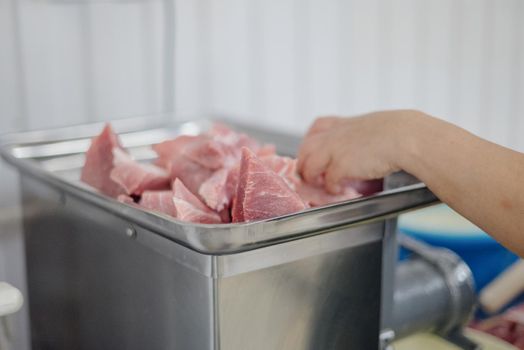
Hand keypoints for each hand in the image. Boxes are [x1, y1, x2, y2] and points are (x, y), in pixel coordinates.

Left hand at [297, 110, 421, 193]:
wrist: (407, 137)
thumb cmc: (400, 132)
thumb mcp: (375, 126)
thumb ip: (362, 134)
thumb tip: (364, 146)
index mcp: (344, 124)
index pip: (317, 127)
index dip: (311, 141)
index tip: (312, 151)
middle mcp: (335, 135)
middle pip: (306, 148)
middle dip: (304, 163)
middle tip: (309, 175)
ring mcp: (335, 149)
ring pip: (308, 165)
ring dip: (311, 177)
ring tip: (319, 185)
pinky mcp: (341, 165)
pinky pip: (327, 181)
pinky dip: (331, 188)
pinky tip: (338, 190)